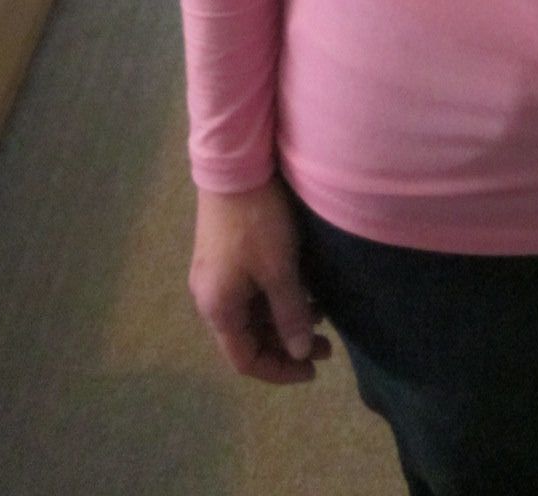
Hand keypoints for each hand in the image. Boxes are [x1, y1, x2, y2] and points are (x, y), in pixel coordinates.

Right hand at [188, 177, 333, 385]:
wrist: (235, 166)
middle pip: (249, 337)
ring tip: (322, 315)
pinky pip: (251, 291)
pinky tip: (304, 289)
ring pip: (252, 313)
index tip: (313, 368)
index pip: (245, 360)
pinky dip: (277, 298)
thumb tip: (300, 352)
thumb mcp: (278, 270)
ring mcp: (217, 275)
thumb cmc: (257, 222)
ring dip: (285, 319)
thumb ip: (290, 314)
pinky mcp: (226, 254)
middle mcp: (211, 297)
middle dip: (287, 344)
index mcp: (218, 309)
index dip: (279, 370)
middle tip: (326, 344)